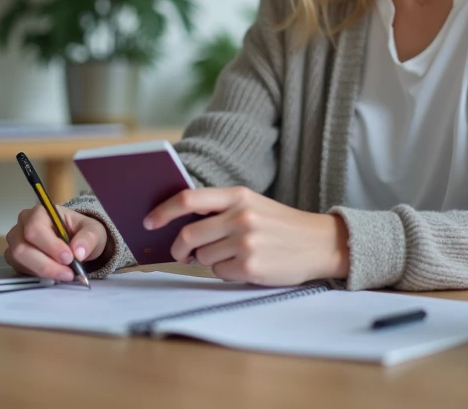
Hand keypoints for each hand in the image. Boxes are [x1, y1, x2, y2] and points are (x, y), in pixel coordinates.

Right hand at [4, 204, 107, 281]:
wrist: (77, 241)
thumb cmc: (81, 231)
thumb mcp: (93, 230)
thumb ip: (88, 238)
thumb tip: (78, 252)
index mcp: (40, 212)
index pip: (35, 228)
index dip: (50, 246)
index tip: (69, 258)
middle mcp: (22, 225)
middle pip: (22, 248)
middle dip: (46, 264)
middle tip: (68, 272)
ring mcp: (16, 242)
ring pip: (19, 260)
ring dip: (43, 271)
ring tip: (64, 274)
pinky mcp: (15, 258)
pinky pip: (20, 269)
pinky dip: (37, 275)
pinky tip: (54, 275)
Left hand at [144, 187, 348, 285]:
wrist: (319, 243)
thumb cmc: (280, 225)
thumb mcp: (252, 204)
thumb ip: (220, 208)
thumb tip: (180, 225)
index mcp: (238, 196)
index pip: (188, 199)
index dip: (163, 211)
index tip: (149, 221)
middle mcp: (240, 216)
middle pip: (189, 234)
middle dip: (180, 248)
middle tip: (183, 253)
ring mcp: (245, 242)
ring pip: (202, 257)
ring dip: (208, 260)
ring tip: (232, 255)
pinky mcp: (251, 266)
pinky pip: (219, 272)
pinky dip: (225, 272)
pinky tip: (245, 265)